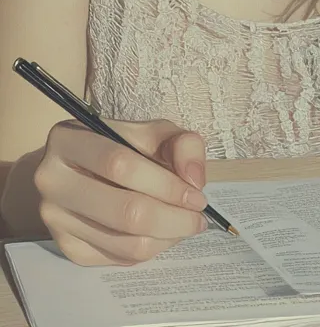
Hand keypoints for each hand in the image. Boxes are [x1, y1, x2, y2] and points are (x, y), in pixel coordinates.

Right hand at [34, 118, 207, 265]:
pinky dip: (150, 249)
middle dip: (173, 218)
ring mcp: (55, 217)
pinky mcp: (65, 247)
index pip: (120, 166)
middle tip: (197, 217)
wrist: (79, 169)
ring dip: (167, 237)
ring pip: (125, 242)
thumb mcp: (153, 132)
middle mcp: (52, 179)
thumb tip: (194, 180)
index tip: (198, 195)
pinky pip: (118, 258)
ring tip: (184, 224)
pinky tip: (160, 232)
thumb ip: (182, 145)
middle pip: (125, 211)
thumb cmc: (121, 145)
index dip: (166, 184)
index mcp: (69, 138)